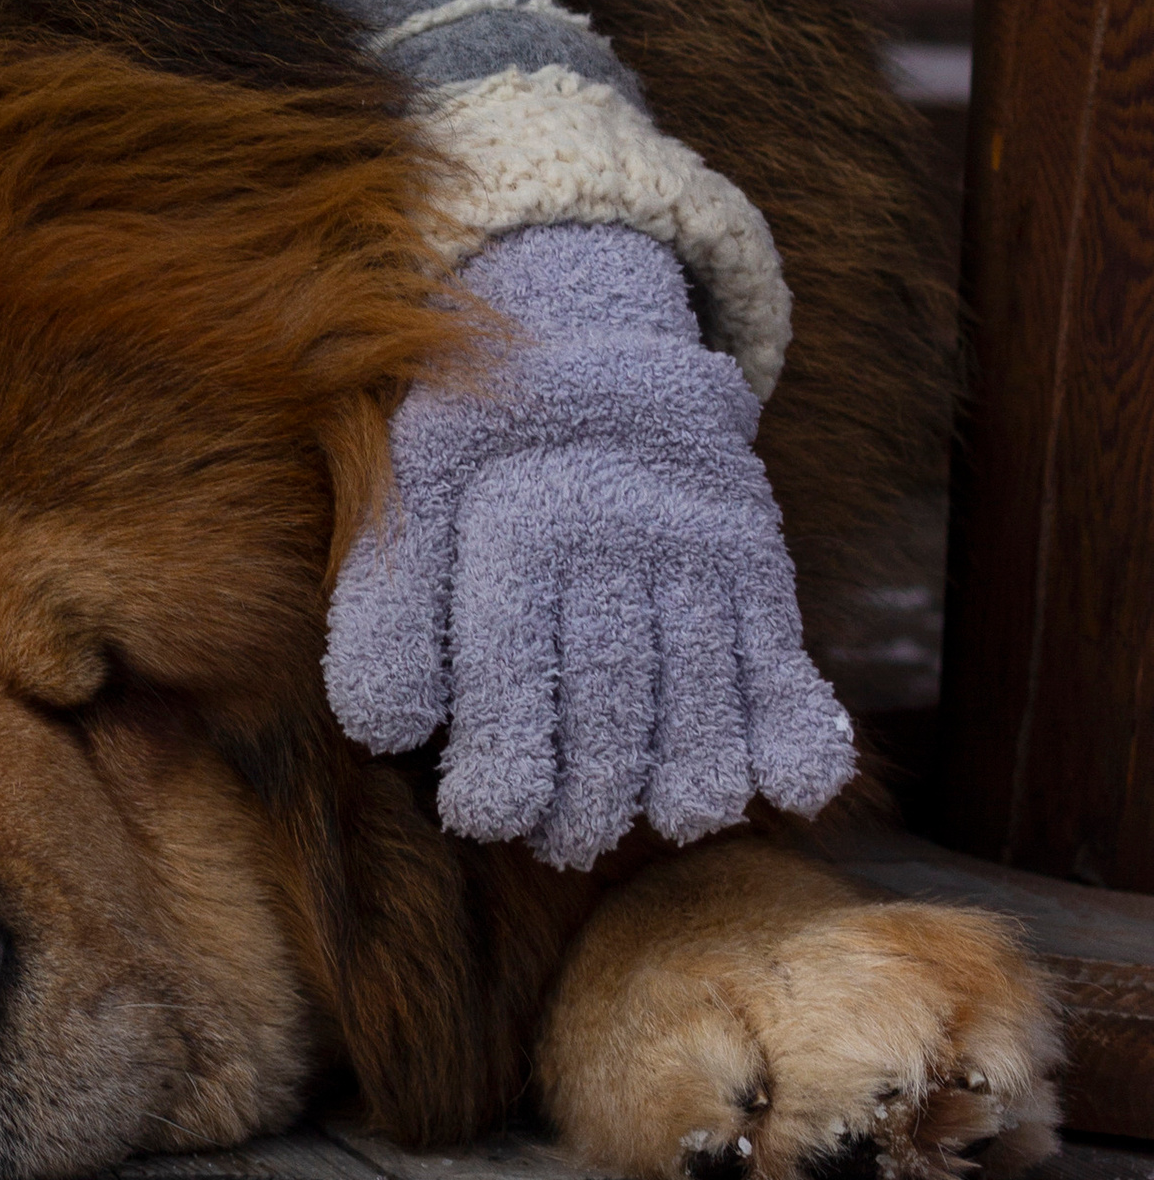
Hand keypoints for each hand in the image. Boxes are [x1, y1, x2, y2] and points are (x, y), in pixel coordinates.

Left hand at [323, 225, 853, 869]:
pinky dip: (793, 729)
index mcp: (525, 515)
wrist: (594, 338)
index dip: (503, 763)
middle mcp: (622, 530)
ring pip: (704, 692)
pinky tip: (789, 789)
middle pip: (613, 699)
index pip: (517, 669)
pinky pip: (783, 654)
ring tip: (664, 822)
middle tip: (565, 841)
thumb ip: (388, 603)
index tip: (485, 816)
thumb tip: (386, 731)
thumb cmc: (481, 441)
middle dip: (588, 794)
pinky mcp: (756, 558)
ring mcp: (702, 546)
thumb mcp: (407, 488)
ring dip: (688, 780)